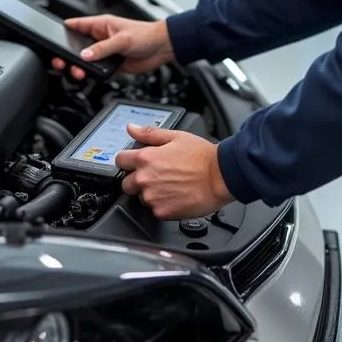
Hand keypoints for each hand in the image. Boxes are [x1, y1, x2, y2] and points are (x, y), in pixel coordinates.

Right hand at [51, 16, 173, 79]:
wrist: (162, 48)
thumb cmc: (146, 35)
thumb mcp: (122, 40)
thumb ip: (102, 48)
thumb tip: (85, 54)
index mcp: (101, 25)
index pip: (76, 25)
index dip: (64, 30)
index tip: (53, 37)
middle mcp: (100, 38)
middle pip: (76, 45)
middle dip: (68, 54)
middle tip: (62, 61)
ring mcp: (105, 51)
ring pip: (85, 60)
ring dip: (79, 66)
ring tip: (78, 71)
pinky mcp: (111, 64)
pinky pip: (96, 70)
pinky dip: (91, 74)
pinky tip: (89, 76)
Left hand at [114, 124, 232, 219]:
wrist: (221, 176)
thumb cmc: (202, 157)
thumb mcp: (175, 136)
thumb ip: (149, 133)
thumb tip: (132, 128)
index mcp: (145, 158)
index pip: (120, 160)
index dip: (127, 160)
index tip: (134, 163)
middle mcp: (145, 179)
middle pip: (126, 183)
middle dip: (136, 179)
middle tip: (156, 176)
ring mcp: (152, 197)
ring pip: (140, 198)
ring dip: (150, 193)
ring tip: (170, 186)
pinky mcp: (162, 212)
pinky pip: (154, 210)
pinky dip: (162, 205)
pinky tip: (176, 196)